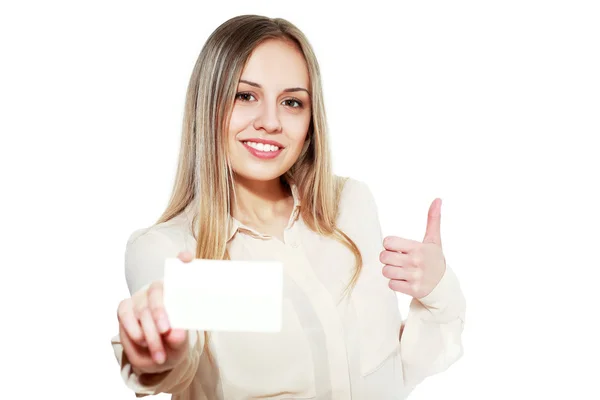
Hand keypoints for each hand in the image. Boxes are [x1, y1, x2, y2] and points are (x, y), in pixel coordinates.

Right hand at [117, 251, 192, 374]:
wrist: (159, 354)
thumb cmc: (174, 340)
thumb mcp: (181, 341)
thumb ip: (179, 337)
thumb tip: (175, 333)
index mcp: (178, 289)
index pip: (182, 266)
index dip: (183, 260)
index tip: (187, 258)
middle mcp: (159, 288)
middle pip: (157, 292)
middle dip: (160, 312)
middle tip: (166, 331)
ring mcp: (141, 296)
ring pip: (142, 309)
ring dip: (149, 333)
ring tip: (160, 355)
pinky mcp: (125, 307)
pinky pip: (125, 314)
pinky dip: (132, 329)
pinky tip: (141, 342)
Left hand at [380, 198, 445, 298]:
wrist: (444, 285)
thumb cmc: (434, 258)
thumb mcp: (434, 240)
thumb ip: (433, 219)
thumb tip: (437, 199)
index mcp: (419, 248)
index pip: (388, 242)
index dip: (390, 245)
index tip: (398, 248)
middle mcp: (416, 262)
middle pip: (383, 257)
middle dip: (388, 258)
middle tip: (397, 260)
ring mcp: (415, 277)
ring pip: (386, 272)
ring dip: (390, 271)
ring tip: (401, 270)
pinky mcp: (413, 290)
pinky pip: (391, 285)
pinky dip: (395, 283)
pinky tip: (404, 280)